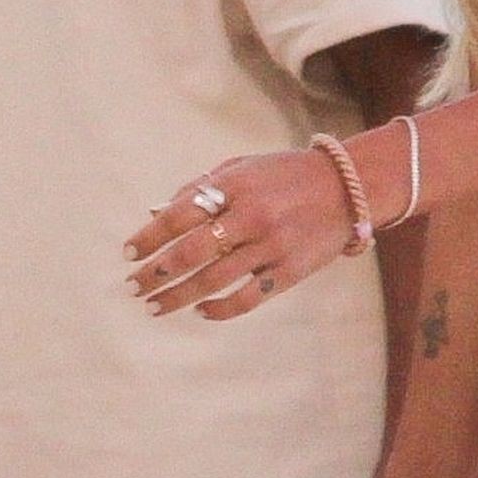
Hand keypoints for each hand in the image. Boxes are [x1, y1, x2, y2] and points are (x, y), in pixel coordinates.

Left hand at [122, 146, 354, 320]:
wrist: (349, 187)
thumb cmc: (286, 175)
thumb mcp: (244, 167)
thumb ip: (203, 186)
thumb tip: (157, 212)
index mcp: (237, 184)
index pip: (180, 214)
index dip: (150, 236)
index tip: (128, 253)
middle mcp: (252, 215)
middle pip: (190, 252)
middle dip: (156, 273)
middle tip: (133, 286)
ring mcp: (272, 244)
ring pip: (213, 280)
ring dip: (177, 297)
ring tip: (154, 307)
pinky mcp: (290, 270)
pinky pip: (247, 298)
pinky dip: (220, 309)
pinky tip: (201, 311)